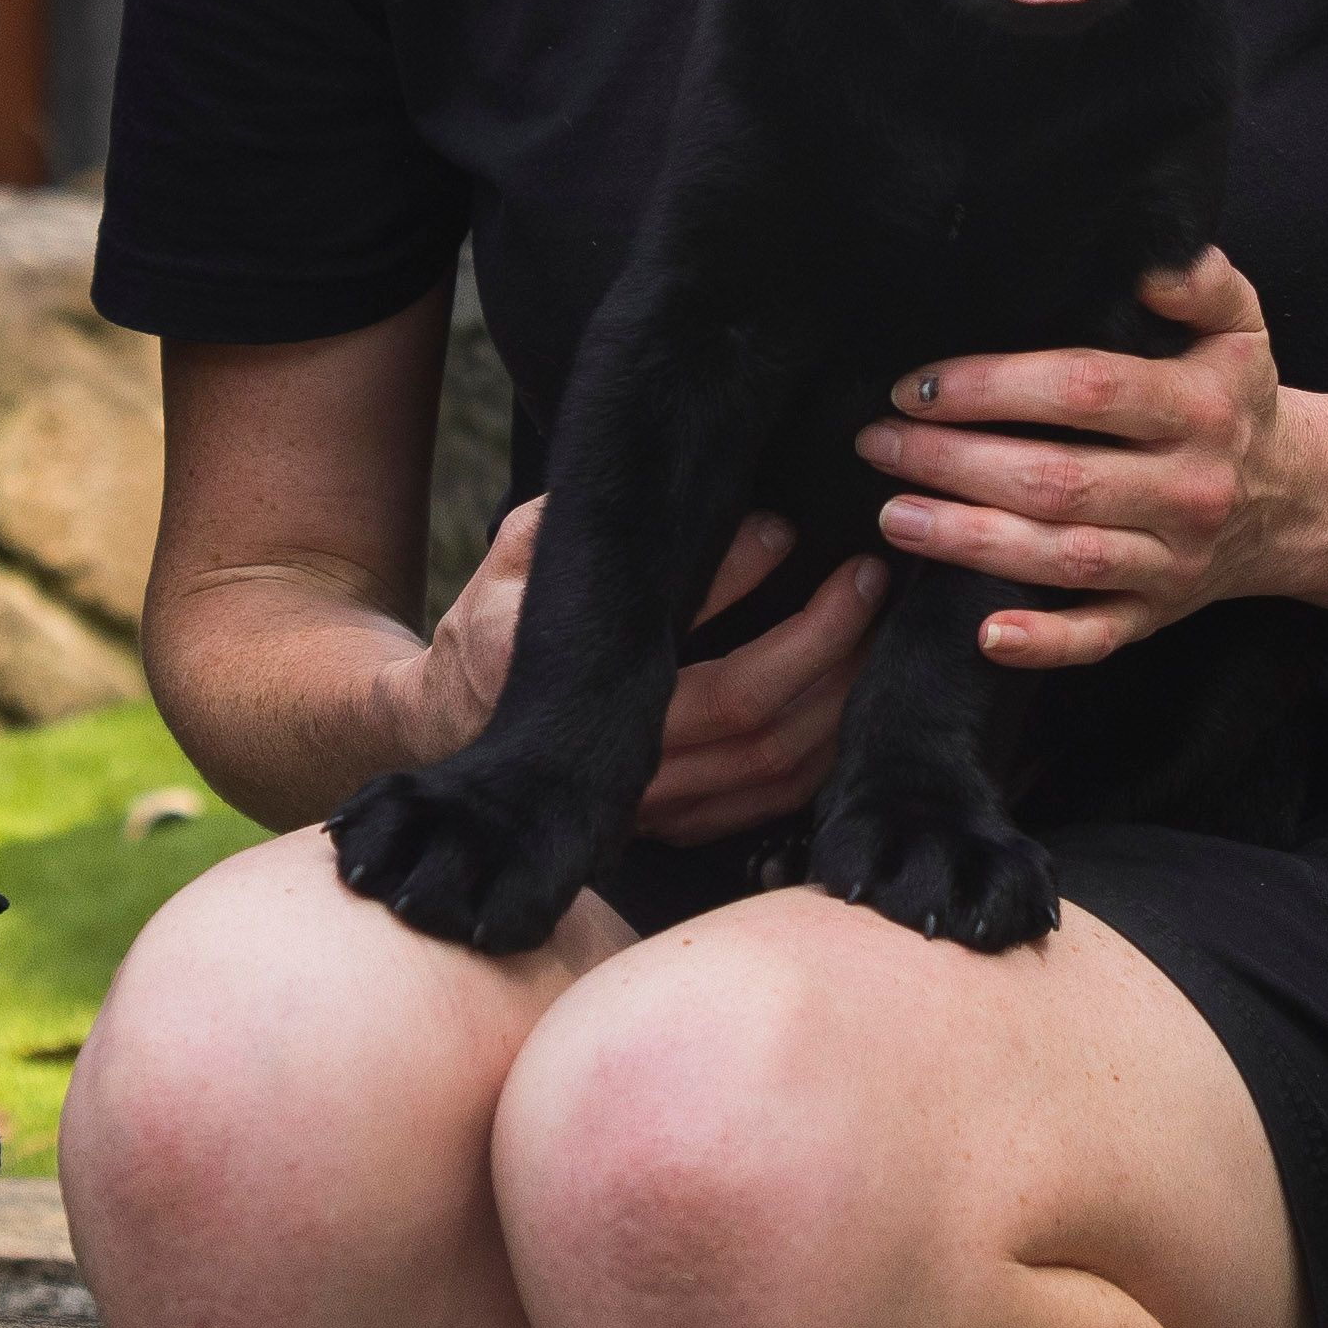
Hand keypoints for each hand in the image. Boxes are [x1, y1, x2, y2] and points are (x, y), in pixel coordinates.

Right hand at [396, 491, 882, 844]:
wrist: (452, 730)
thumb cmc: (494, 625)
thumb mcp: (517, 554)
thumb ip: (578, 522)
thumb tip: (685, 501)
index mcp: (565, 677)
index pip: (678, 630)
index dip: (741, 576)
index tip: (785, 527)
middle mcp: (610, 753)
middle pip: (747, 708)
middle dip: (824, 639)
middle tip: (867, 576)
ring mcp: (647, 802)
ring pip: (773, 764)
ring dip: (840, 697)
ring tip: (874, 626)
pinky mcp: (675, 825)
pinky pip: (772, 802)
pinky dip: (824, 752)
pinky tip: (852, 697)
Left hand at [860, 247, 1327, 670]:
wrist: (1298, 500)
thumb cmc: (1236, 399)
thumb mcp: (1238, 326)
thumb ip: (1200, 281)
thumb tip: (1148, 261)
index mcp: (1201, 409)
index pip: (1087, 391)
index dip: (995, 386)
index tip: (921, 384)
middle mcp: (1190, 489)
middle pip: (1059, 479)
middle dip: (956, 462)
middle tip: (879, 443)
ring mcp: (1173, 561)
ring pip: (1064, 558)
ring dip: (971, 540)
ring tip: (894, 515)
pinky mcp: (1157, 613)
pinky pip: (1097, 636)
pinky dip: (1042, 643)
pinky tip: (983, 633)